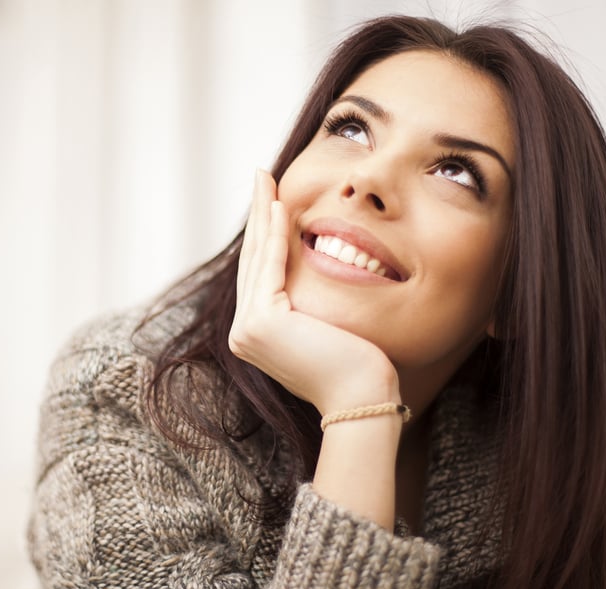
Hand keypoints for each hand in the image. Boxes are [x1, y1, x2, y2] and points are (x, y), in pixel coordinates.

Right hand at [228, 170, 401, 415]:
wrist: (362, 396)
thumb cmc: (358, 365)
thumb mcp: (326, 323)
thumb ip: (308, 300)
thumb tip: (318, 264)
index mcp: (255, 335)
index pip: (261, 271)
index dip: (263, 231)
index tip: (271, 196)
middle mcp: (243, 334)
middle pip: (253, 259)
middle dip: (257, 214)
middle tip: (261, 175)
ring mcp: (246, 330)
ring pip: (257, 258)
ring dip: (261, 214)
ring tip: (266, 179)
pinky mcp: (259, 323)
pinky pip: (270, 267)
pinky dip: (274, 235)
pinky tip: (279, 206)